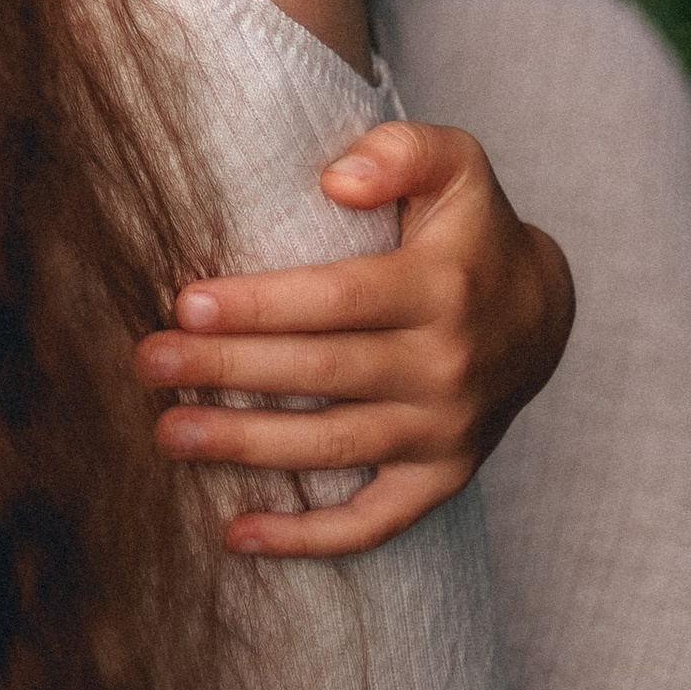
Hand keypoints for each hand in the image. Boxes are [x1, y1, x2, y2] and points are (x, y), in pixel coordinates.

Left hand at [132, 118, 573, 559]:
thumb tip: (336, 179)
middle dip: (228, 371)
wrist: (541, 313)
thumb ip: (400, 151)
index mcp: (442, 286)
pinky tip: (236, 534)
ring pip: (336, 447)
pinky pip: (375, 521)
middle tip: (149, 363)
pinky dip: (308, 538)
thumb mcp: (454, 162)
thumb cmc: (470, 227)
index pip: (338, 300)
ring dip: (246, 446)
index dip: (260, 305)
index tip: (185, 303)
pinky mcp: (442, 478)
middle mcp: (447, 366)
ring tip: (169, 433)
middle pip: (323, 373)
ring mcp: (446, 431)